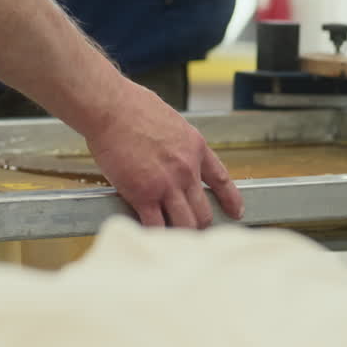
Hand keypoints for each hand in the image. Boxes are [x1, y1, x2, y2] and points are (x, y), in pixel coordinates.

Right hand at [85, 81, 243, 228]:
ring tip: (172, 239)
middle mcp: (186, 169)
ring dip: (179, 233)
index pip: (222, 181)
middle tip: (192, 231)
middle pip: (204, 211)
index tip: (235, 213)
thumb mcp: (171, 122)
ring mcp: (166, 184)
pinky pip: (156, 225)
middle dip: (200, 225)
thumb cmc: (132, 107)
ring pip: (185, 224)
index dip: (231, 201)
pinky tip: (151, 234)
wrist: (111, 108)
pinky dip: (155, 234)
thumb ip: (177, 144)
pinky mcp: (143, 195)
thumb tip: (172, 154)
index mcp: (195, 148)